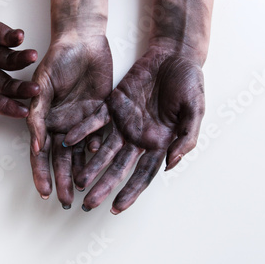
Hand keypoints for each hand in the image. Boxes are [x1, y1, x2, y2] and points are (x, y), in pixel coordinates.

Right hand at [0, 0, 38, 115]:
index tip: (23, 111)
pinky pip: (8, 36)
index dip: (7, 107)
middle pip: (6, 83)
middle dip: (21, 88)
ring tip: (30, 55)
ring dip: (22, 60)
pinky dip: (15, 38)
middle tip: (35, 89)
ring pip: (11, 60)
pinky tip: (19, 37)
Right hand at [27, 34, 112, 207]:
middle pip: (61, 160)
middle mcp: (62, 126)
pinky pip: (99, 136)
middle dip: (62, 181)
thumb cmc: (56, 60)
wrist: (83, 42)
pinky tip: (97, 157)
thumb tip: (34, 145)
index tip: (44, 191)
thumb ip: (37, 115)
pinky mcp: (101, 115)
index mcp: (45, 121)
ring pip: (80, 154)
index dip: (41, 173)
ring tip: (83, 192)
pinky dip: (97, 148)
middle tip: (66, 201)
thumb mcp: (41, 86)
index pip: (40, 154)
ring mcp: (82, 122)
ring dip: (80, 173)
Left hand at [65, 45, 204, 212]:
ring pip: (103, 149)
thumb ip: (186, 138)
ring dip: (90, 164)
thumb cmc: (189, 83)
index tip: (115, 208)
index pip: (142, 174)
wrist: (174, 55)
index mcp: (158, 142)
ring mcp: (123, 123)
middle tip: (89, 202)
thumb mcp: (195, 111)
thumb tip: (171, 164)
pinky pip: (94, 121)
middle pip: (118, 167)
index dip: (130, 191)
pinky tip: (69, 141)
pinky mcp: (111, 106)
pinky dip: (82, 131)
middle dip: (104, 185)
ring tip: (76, 180)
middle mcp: (137, 137)